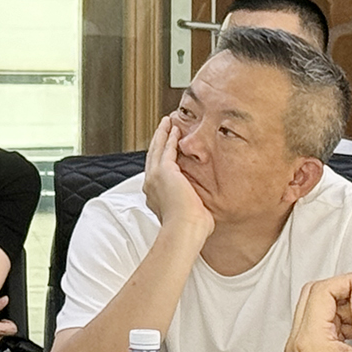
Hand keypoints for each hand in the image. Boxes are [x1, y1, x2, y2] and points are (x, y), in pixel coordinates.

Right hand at [142, 115, 214, 240]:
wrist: (184, 229)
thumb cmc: (189, 229)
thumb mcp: (188, 214)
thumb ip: (190, 206)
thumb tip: (201, 208)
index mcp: (155, 195)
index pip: (156, 171)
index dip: (160, 157)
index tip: (164, 149)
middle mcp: (150, 184)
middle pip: (152, 156)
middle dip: (158, 141)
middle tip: (163, 128)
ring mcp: (155, 177)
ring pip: (156, 149)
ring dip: (162, 134)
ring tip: (167, 122)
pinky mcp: (163, 171)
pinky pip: (165, 149)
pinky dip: (169, 137)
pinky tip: (174, 128)